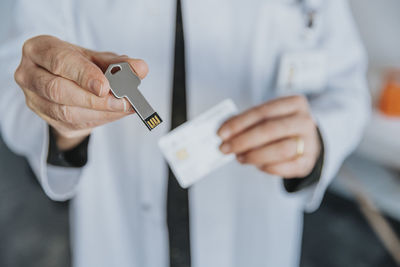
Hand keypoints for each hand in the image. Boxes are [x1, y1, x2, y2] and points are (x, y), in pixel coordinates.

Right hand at [14, 35, 147, 149]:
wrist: (65, 82)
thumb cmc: (78, 65)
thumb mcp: (97, 58)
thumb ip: (118, 63)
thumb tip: (141, 68)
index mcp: (39, 50)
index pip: (60, 61)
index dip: (83, 74)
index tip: (105, 86)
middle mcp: (29, 74)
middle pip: (58, 90)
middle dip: (94, 99)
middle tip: (122, 101)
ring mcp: (34, 99)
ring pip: (65, 112)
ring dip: (99, 112)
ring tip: (124, 108)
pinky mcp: (45, 118)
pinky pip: (72, 124)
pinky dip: (99, 119)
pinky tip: (115, 113)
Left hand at [217, 95, 320, 177]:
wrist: (307, 142)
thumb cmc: (281, 128)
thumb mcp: (268, 118)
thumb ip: (248, 122)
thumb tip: (224, 132)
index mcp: (294, 103)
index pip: (262, 112)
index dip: (239, 123)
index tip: (221, 133)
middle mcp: (305, 121)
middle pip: (270, 129)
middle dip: (243, 140)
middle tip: (225, 149)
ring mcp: (310, 142)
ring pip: (280, 149)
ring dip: (255, 155)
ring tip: (240, 158)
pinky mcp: (308, 161)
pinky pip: (287, 167)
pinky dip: (269, 167)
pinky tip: (258, 165)